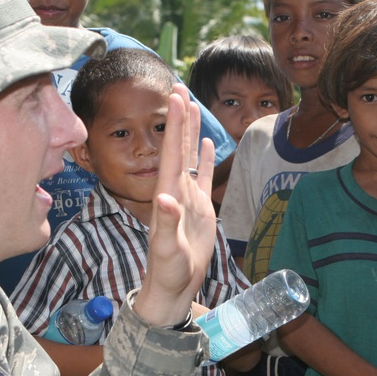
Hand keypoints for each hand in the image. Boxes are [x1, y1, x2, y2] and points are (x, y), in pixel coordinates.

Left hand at [135, 84, 216, 326]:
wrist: (172, 288)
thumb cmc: (168, 271)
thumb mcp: (167, 250)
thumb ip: (167, 224)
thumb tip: (167, 198)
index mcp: (169, 194)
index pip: (172, 152)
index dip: (174, 125)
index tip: (175, 97)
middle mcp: (176, 190)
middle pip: (179, 147)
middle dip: (179, 118)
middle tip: (179, 87)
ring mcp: (188, 198)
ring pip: (191, 157)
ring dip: (191, 133)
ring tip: (192, 106)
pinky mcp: (200, 210)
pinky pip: (204, 178)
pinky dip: (207, 160)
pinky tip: (210, 144)